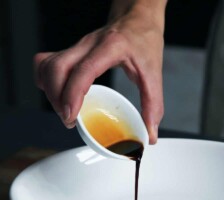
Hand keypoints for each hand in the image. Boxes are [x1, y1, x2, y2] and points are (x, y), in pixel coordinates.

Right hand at [34, 0, 166, 143]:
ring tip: (64, 110)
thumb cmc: (144, 41)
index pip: (83, 70)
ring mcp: (78, 47)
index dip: (72, 94)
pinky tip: (57, 92)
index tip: (71, 116)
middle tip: (70, 119)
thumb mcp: (154, 74)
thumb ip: (153, 105)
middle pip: (57, 68)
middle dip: (57, 98)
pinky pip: (47, 62)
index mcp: (110, 48)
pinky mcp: (73, 51)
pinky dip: (46, 80)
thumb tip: (150, 133)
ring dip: (51, 91)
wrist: (138, 19)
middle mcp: (89, 44)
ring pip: (48, 65)